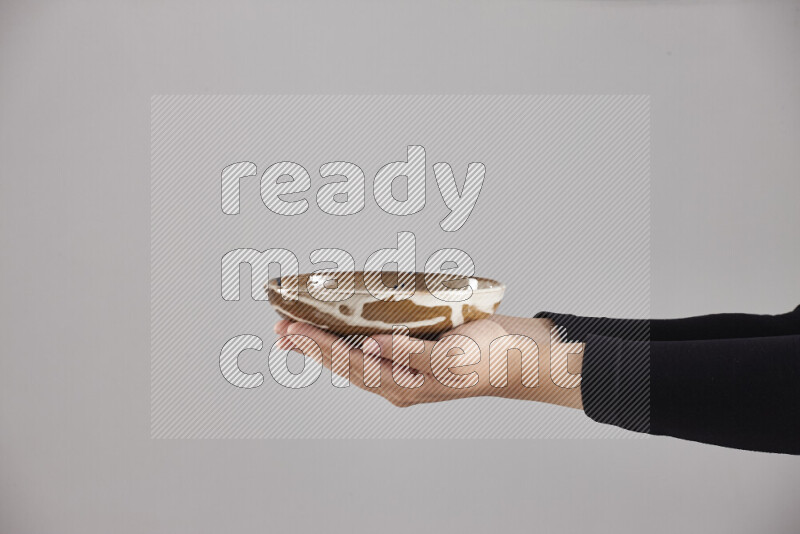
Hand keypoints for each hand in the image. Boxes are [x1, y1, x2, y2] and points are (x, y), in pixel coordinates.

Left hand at [273, 315, 583, 408]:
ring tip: (299, 329)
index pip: (349, 363)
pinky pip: (373, 347)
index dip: (318, 346)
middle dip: (312, 346)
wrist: (522, 355)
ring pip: (355, 356)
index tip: (291, 329)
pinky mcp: (417, 353)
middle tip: (281, 327)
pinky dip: (351, 337)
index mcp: (404, 384)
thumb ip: (410, 355)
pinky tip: (343, 329)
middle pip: (345, 362)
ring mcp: (407, 369)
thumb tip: (372, 346)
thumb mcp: (451, 358)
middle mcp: (399, 380)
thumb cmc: (491, 357)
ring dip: (326, 342)